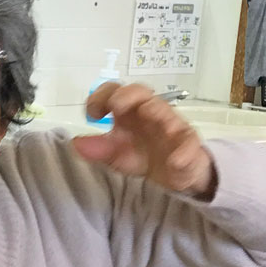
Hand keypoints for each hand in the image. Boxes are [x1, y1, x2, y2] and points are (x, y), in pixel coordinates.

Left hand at [75, 83, 216, 197]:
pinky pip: (189, 143)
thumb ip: (99, 150)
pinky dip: (183, 152)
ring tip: (149, 115)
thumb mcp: (117, 156)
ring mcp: (172, 126)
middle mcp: (150, 113)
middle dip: (128, 95)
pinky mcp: (189, 144)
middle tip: (116, 106)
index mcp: (129, 112)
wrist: (173, 174)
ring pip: (168, 113)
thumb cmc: (143, 155)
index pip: (115, 92)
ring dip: (158, 112)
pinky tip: (174, 161)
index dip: (101, 97)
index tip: (93, 114)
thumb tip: (76, 143)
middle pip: (142, 92)